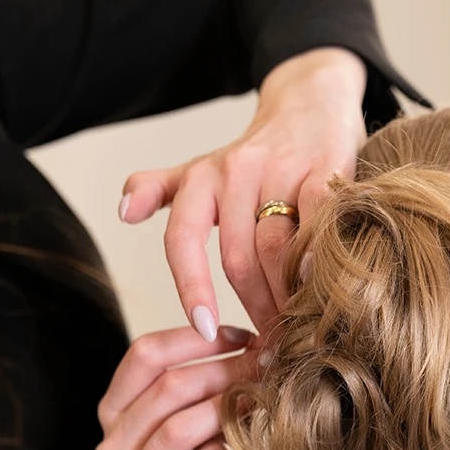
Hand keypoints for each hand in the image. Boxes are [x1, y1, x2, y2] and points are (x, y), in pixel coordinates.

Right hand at [94, 326, 259, 449]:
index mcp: (116, 412)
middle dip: (224, 371)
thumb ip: (214, 380)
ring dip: (225, 411)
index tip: (244, 336)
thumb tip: (257, 340)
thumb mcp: (207, 413)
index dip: (197, 338)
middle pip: (166, 389)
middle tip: (266, 367)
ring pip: (175, 431)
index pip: (144, 356)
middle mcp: (113, 448)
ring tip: (258, 402)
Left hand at [119, 47, 368, 339]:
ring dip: (286, 296)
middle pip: (238, 257)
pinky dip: (315, 259)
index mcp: (201, 178)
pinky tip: (318, 288)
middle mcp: (236, 170)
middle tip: (270, 346)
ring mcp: (282, 169)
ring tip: (295, 330)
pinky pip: (316, 223)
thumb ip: (162, 191)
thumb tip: (123, 214)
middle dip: (254, 308)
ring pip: (276, 247)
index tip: (206, 331)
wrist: (312, 103)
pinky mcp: (326, 169)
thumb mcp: (203, 167)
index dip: (192, 289)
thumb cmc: (259, 153)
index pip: (183, 240)